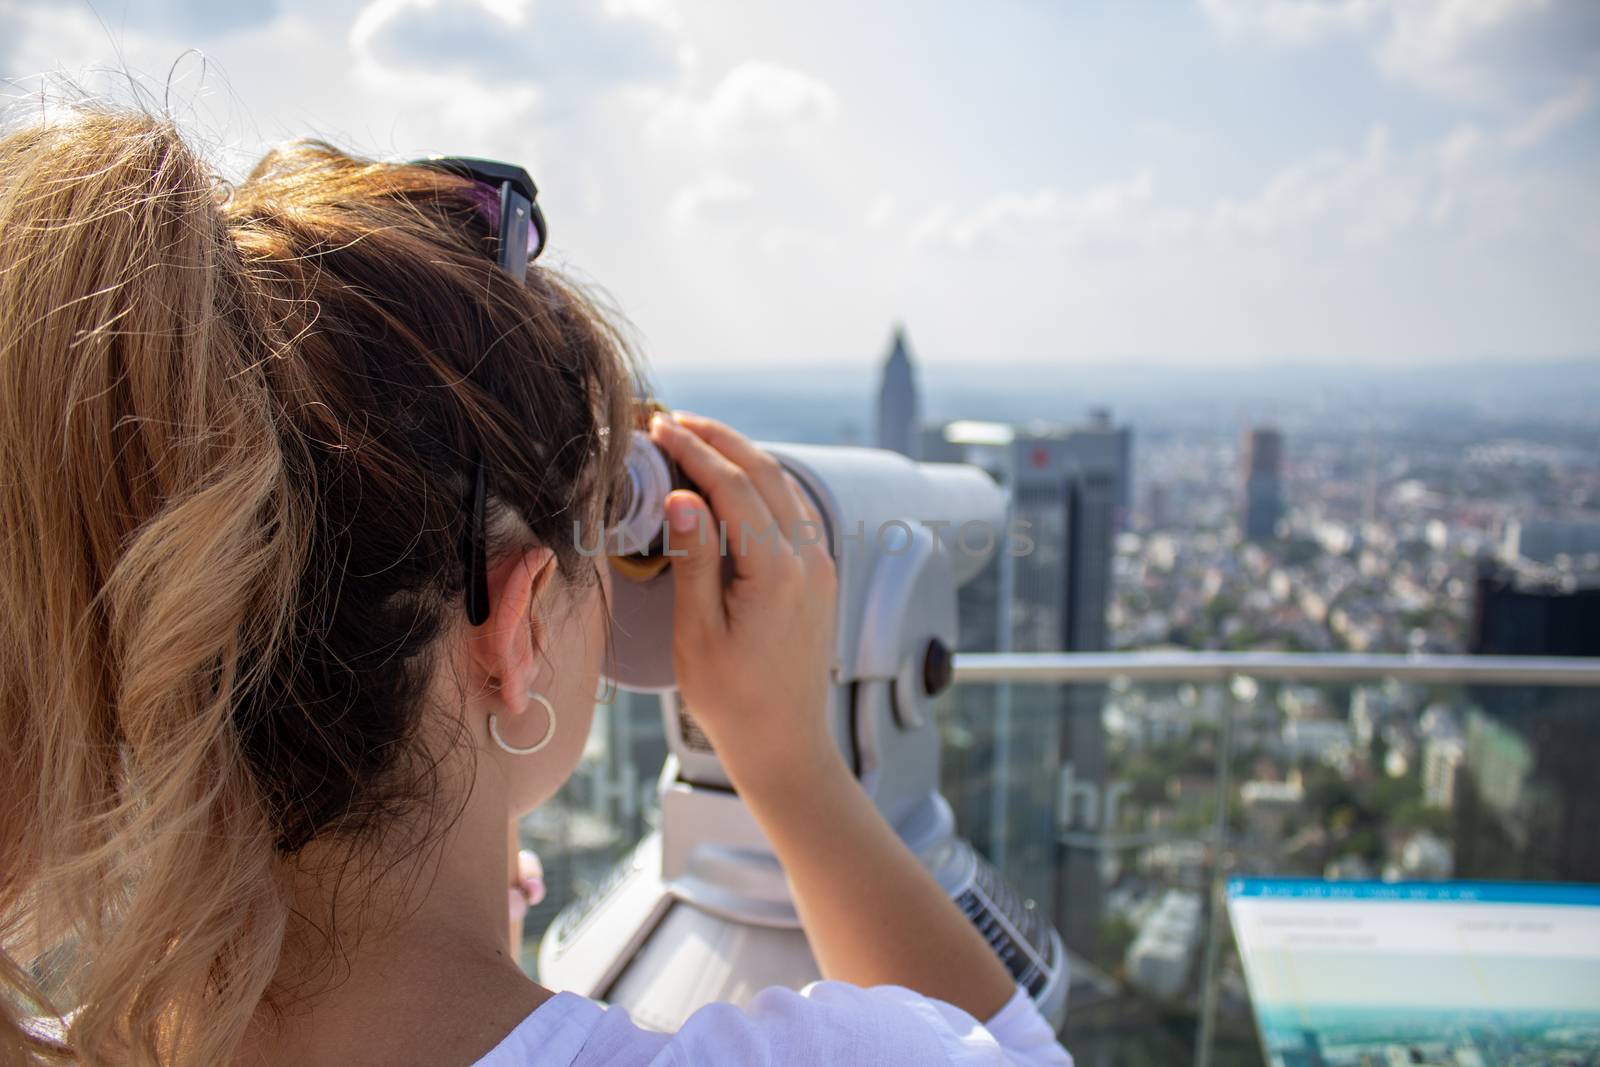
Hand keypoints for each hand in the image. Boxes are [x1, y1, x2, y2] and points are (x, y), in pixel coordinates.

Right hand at [646, 412, 839, 790]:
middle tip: (675, 421)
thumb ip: (693, 560)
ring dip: (742, 457)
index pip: (733, 487)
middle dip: (719, 439)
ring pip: (784, 487)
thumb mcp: (698, 633)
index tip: (659, 428)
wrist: (785, 743)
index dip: (694, 451)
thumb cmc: (732, 700)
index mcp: (775, 572)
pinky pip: (794, 510)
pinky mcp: (820, 575)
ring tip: (697, 440)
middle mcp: (808, 559)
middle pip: (765, 473)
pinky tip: (734, 480)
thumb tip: (683, 496)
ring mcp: (820, 565)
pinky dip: (762, 483)